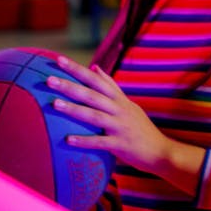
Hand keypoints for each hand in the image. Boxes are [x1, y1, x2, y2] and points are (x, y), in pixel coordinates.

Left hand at [47, 56, 177, 175]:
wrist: (160, 150)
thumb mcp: (128, 104)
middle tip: (49, 79)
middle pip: (92, 95)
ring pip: (95, 116)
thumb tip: (95, 68)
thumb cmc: (140, 128)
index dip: (78, 70)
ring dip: (74, 109)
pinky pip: (100, 142)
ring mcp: (121, 126)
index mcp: (119, 99)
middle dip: (71, 86)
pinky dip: (84, 141)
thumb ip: (112, 87)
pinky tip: (68, 140)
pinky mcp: (120, 144)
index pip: (96, 80)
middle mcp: (120, 110)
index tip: (59, 60)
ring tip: (54, 104)